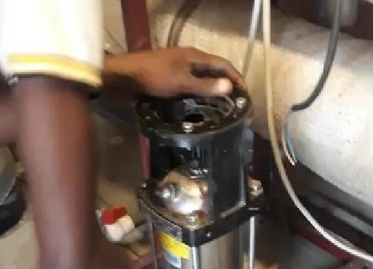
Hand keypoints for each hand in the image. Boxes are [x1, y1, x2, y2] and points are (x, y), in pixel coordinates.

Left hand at [104, 47, 243, 98]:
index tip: (246, 95)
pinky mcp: (170, 78)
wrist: (126, 77)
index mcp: (195, 57)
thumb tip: (230, 87)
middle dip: (227, 85)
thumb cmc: (154, 77)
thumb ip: (205, 86)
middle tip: (235, 103)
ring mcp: (179, 68)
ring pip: (202, 78)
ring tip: (221, 107)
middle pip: (214, 71)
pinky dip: (200, 94)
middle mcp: (189, 60)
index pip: (223, 65)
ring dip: (213, 90)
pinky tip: (200, 105)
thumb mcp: (181, 83)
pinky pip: (191, 84)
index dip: (237, 78)